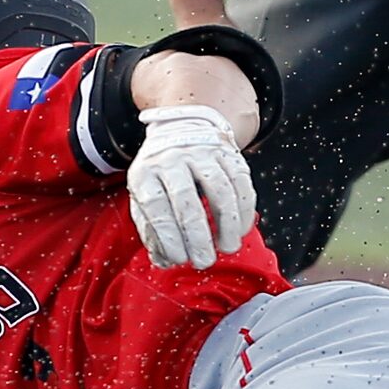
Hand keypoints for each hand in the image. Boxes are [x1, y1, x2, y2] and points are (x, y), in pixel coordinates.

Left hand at [128, 106, 254, 268]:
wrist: (181, 127)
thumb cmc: (162, 172)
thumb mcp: (143, 194)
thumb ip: (151, 229)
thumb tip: (164, 260)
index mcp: (146, 172)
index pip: (157, 209)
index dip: (169, 238)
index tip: (179, 259)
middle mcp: (173, 159)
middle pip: (188, 202)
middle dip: (198, 239)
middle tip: (204, 261)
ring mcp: (202, 153)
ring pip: (221, 192)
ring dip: (227, 226)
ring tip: (227, 247)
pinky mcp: (228, 152)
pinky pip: (241, 183)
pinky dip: (244, 211)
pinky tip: (241, 229)